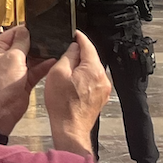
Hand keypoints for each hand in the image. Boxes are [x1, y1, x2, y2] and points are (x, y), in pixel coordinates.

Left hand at [0, 26, 52, 137]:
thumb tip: (25, 30)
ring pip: (30, 58)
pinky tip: (53, 61)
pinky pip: (35, 70)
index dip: (25, 30)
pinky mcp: (23, 81)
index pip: (12, 34)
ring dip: (40, 55)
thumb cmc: (0, 84)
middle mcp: (4, 58)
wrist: (2, 111)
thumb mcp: (12, 58)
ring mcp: (14, 70)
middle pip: (22, 45)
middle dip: (34, 43)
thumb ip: (21, 43)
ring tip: (53, 47)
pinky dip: (43, 66)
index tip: (38, 27)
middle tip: (48, 37)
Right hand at [43, 31, 110, 157]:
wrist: (70, 129)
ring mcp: (104, 89)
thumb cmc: (63, 105)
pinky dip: (84, 78)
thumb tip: (74, 47)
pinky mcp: (101, 97)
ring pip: (92, 69)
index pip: (88, 45)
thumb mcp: (58, 73)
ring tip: (66, 72)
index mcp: (93, 69)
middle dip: (79, 54)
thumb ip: (67, 55)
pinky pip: (93, 80)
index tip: (74, 33)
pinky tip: (72, 84)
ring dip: (81, 67)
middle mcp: (103, 78)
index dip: (79, 37)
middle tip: (64, 54)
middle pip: (91, 57)